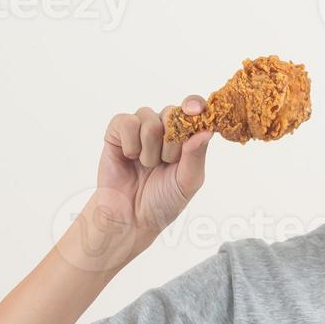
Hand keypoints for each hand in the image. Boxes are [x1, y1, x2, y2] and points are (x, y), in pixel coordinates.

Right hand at [69, 98, 213, 268]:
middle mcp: (164, 129)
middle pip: (172, 112)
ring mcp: (140, 128)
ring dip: (150, 149)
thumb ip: (197, 156)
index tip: (195, 109)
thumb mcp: (187, 182)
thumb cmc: (162, 201)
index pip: (194, 112)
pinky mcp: (117, 132)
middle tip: (166, 162)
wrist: (130, 217)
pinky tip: (130, 157)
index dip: (195, 105)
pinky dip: (131, 143)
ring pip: (149, 119)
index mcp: (186, 138)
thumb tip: (207, 130)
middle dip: (172, 141)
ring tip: (147, 166)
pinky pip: (126, 122)